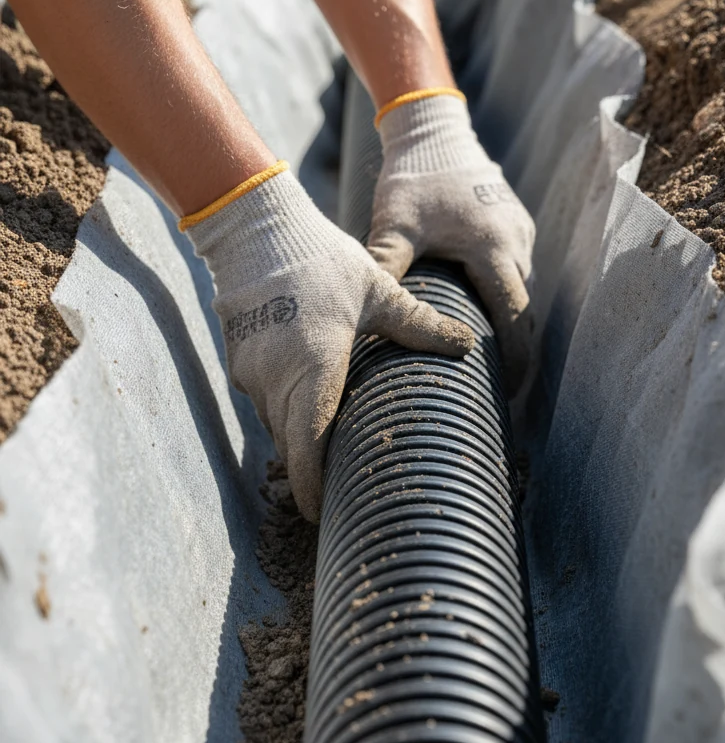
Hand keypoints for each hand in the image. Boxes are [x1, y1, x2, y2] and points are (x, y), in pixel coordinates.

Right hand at [187, 170, 474, 520]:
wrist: (254, 227)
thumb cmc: (320, 258)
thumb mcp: (377, 290)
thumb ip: (418, 324)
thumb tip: (468, 345)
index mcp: (314, 370)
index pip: (307, 450)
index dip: (313, 489)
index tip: (323, 515)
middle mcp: (277, 380)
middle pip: (291, 447)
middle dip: (310, 473)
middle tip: (337, 491)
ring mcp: (251, 372)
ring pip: (276, 423)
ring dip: (299, 437)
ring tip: (329, 447)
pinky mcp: (239, 359)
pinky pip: (263, 399)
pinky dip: (285, 408)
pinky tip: (308, 400)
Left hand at [367, 92, 534, 392]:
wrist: (434, 131)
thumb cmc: (413, 178)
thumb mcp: (395, 224)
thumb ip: (386, 265)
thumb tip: (367, 310)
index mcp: (493, 248)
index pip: (515, 317)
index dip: (516, 358)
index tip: (511, 392)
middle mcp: (516, 242)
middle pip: (524, 309)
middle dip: (516, 349)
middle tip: (502, 390)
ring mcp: (520, 231)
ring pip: (521, 289)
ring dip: (510, 321)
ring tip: (491, 361)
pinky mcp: (515, 223)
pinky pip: (516, 268)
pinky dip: (505, 294)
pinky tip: (484, 314)